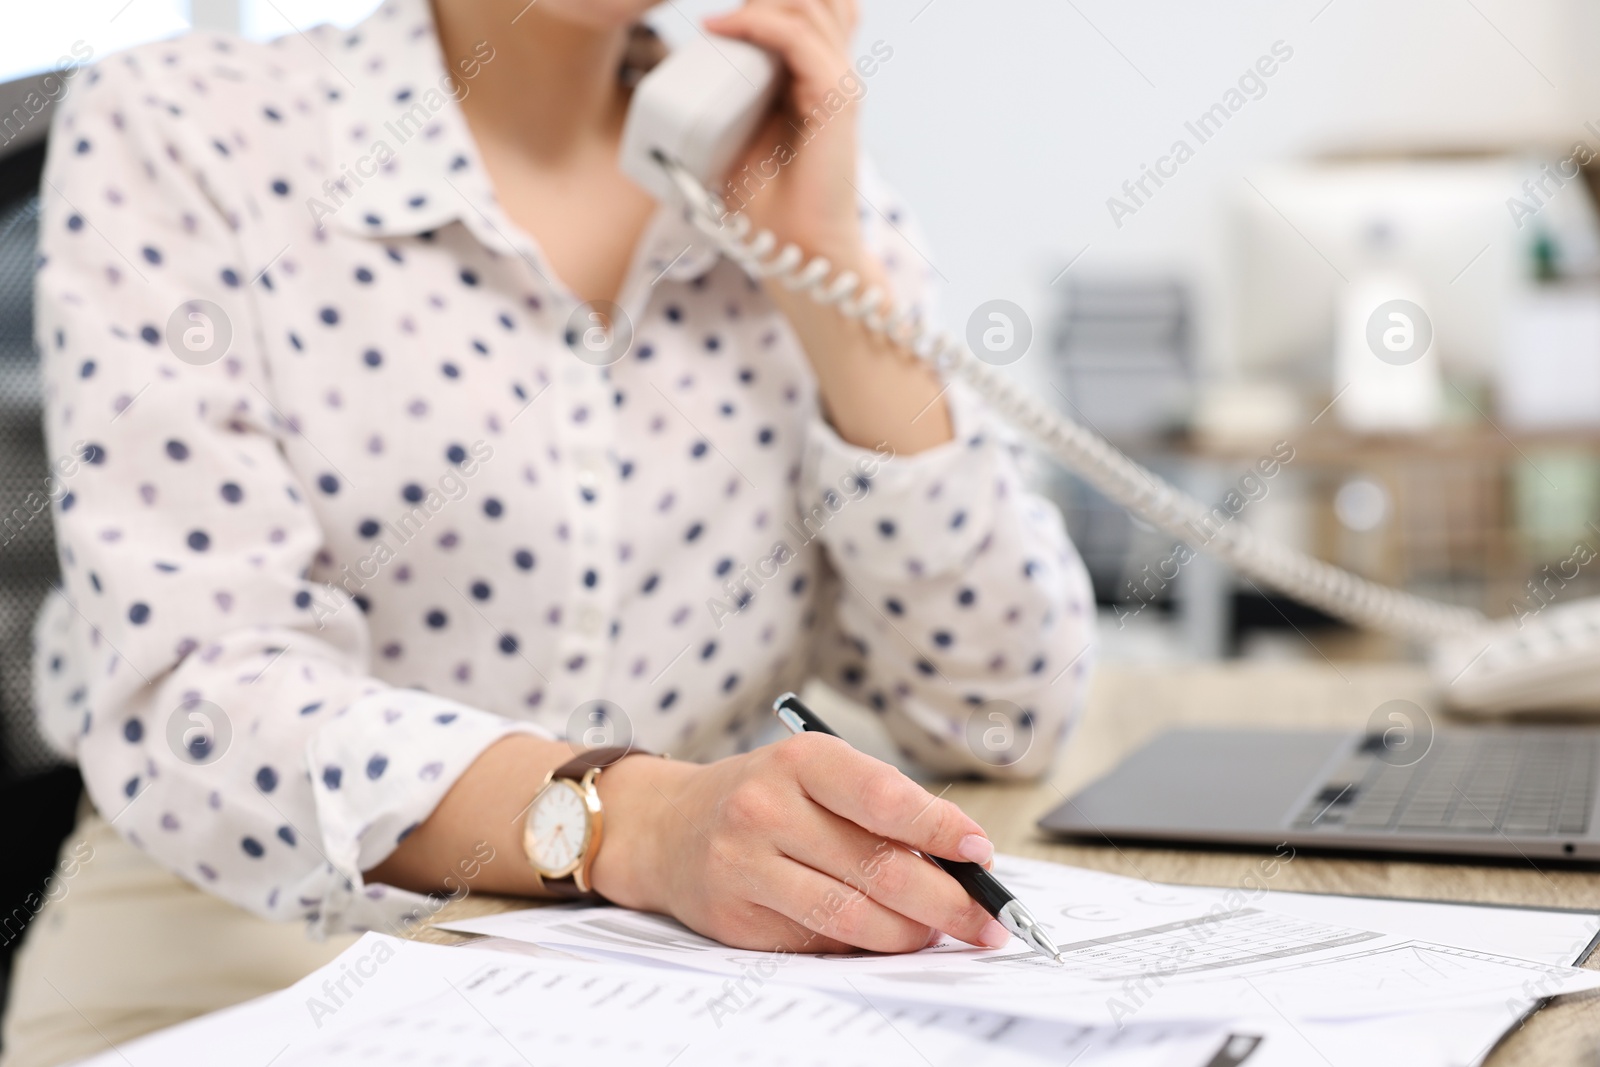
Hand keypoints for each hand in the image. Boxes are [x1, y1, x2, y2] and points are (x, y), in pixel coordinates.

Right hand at [588, 732, 1010, 952]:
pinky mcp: (737, 919)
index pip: (884, 796)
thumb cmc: (763, 796)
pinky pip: (819, 942)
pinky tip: (885, 939)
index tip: (981, 852)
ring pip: (852, 916)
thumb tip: (959, 862)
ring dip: (911, 934)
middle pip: (878, 866)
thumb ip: (881, 809)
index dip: (941, 827)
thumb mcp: (816, 774)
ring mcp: (746, 866)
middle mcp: (767, 808)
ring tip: (939, 934)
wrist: (667, 826)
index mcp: (800, 760)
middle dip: (946, 900)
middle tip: (985, 918)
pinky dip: (865, 946)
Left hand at [703, 0, 867, 266]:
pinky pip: (799, 38)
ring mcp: (838, 84)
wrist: (798, 250)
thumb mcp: (736, 140)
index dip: (764, 0)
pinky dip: (757, 23)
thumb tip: (689, 74)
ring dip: (759, 2)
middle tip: (719, 15)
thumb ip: (728, 101)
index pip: (807, 9)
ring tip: (717, 19)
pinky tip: (721, 28)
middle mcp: (832, 74)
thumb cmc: (768, 206)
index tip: (711, 17)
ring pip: (810, 5)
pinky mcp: (836, 100)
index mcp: (815, 79)